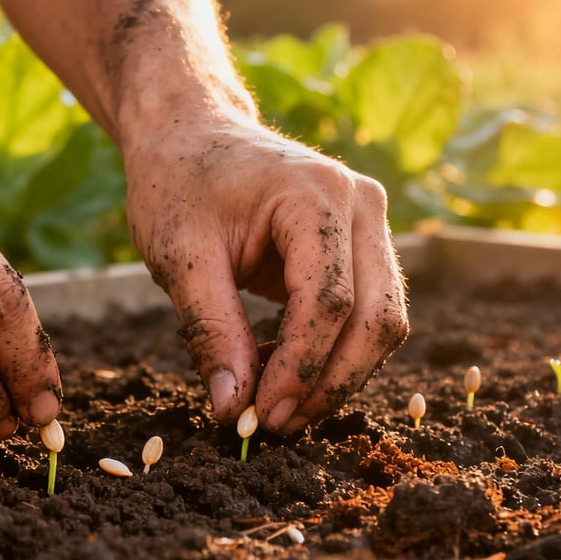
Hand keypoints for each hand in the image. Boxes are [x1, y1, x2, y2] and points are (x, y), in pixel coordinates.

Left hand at [123, 116, 408, 434]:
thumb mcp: (178, 257)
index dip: (300, 368)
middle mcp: (361, 204)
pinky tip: (281, 373)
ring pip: (383, 322)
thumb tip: (234, 409)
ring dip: (337, 375)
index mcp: (316, 195)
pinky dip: (332, 353)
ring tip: (275, 406)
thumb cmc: (177, 183)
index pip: (330, 302)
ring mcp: (370, 222)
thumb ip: (210, 331)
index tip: (260, 416)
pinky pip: (367, 313)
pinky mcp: (364, 244)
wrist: (189, 133)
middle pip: (376, 318)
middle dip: (329, 383)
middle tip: (274, 426)